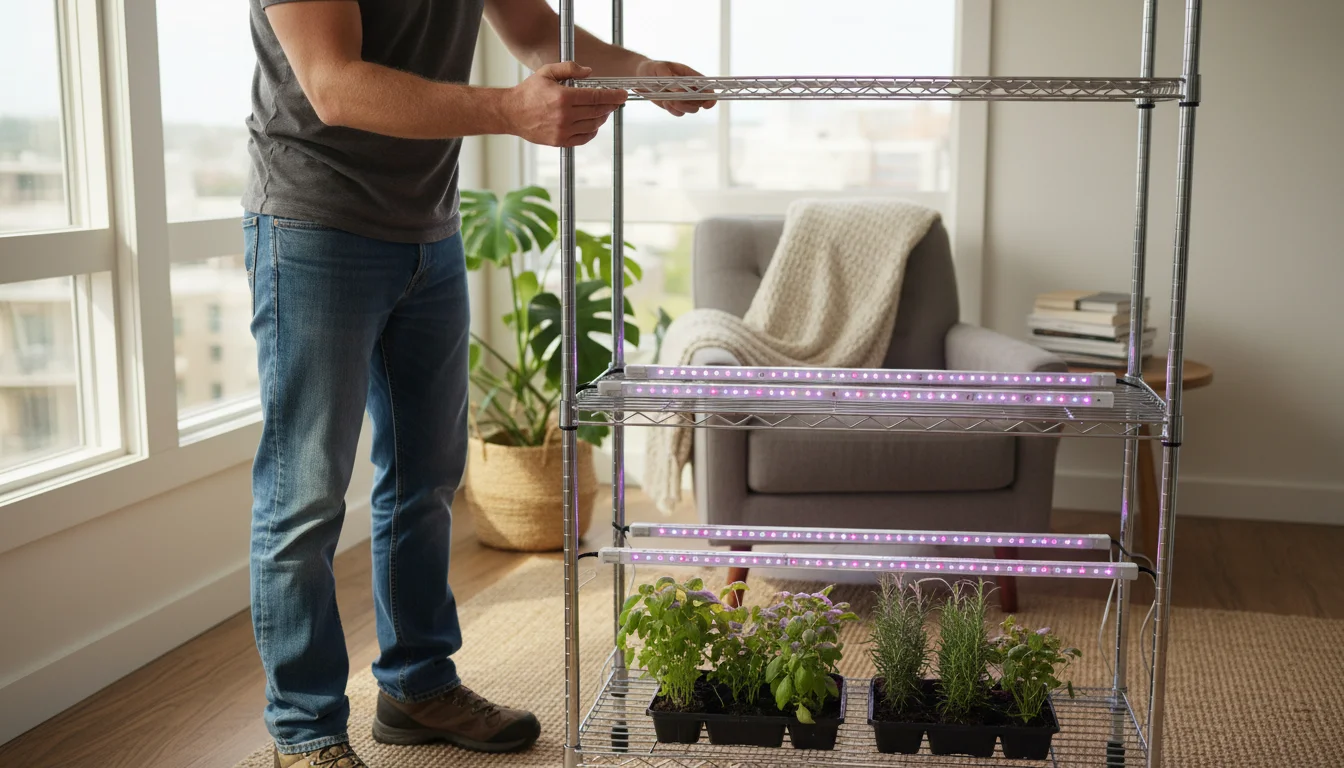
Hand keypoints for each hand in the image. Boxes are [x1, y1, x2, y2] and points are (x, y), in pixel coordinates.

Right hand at [504, 61, 627, 146]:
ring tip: (604, 110)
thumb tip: (589, 72)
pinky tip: (593, 123)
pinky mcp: (560, 141)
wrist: (512, 113)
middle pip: (598, 111)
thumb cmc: (529, 92)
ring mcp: (563, 130)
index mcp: (563, 97)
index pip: (596, 97)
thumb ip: (569, 68)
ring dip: (602, 117)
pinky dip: (593, 131)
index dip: (613, 96)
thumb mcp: (547, 72)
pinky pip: (584, 138)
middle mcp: (565, 116)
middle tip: (616, 101)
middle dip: (611, 105)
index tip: (622, 94)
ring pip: (593, 125)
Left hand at [635, 60, 715, 115]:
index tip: (707, 104)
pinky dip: (673, 110)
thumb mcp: (659, 68)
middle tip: (676, 100)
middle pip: (701, 101)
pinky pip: (679, 112)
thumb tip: (678, 90)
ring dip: (681, 107)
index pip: (707, 87)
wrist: (641, 75)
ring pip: (691, 109)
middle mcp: (690, 88)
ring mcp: (682, 98)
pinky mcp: (674, 105)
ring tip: (668, 100)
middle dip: (691, 104)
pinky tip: (665, 102)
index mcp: (690, 76)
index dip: (711, 96)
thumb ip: (668, 77)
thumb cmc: (653, 68)